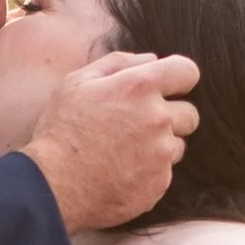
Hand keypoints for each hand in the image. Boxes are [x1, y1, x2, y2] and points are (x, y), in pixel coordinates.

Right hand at [24, 50, 198, 232]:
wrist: (54, 186)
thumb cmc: (61, 131)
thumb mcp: (78, 83)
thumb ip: (118, 63)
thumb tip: (152, 59)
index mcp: (140, 87)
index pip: (188, 72)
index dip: (178, 79)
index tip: (166, 89)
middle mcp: (158, 119)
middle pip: (190, 114)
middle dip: (171, 117)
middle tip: (138, 126)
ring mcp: (161, 154)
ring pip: (178, 145)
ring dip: (160, 147)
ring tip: (125, 152)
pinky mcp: (159, 184)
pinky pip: (165, 174)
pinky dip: (150, 172)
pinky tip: (122, 172)